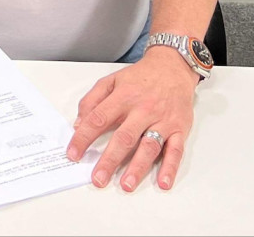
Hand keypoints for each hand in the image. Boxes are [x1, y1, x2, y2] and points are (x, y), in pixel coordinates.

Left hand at [66, 48, 198, 191]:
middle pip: (124, 137)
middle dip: (109, 159)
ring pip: (149, 146)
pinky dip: (170, 168)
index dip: (84, 136)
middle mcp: (142, 110)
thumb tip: (79, 123)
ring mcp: (162, 121)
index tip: (74, 153)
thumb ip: (92, 100)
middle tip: (98, 178)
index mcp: (122, 97)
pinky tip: (163, 182)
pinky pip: (175, 151)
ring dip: (138, 168)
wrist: (171, 68)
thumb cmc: (139, 78)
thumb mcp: (111, 80)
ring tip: (126, 185)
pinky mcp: (179, 130)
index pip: (98, 118)